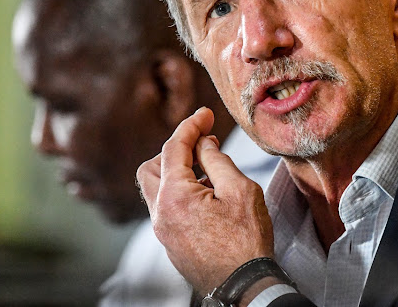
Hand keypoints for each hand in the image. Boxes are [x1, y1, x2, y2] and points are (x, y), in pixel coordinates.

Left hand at [136, 107, 274, 292]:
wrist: (244, 284)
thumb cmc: (247, 240)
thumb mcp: (240, 191)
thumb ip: (217, 161)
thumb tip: (204, 144)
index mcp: (175, 196)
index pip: (174, 148)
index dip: (191, 125)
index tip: (205, 114)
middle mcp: (160, 213)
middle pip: (150, 168)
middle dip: (174, 150)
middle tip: (201, 145)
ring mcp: (163, 230)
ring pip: (156, 189)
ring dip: (177, 172)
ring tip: (210, 172)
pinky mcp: (171, 242)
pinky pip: (166, 207)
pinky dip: (180, 192)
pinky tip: (208, 195)